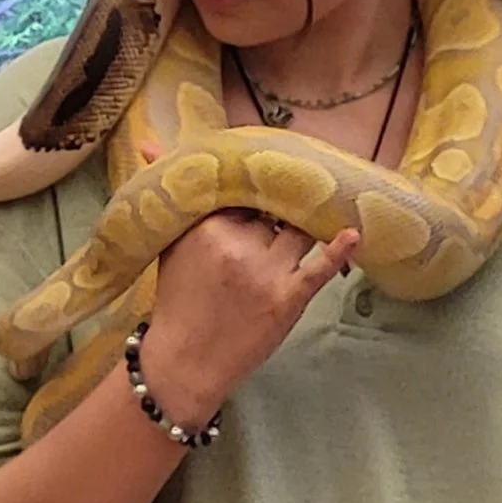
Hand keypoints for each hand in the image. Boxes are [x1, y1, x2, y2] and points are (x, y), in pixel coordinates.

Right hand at [133, 143, 357, 423]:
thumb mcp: (167, 240)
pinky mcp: (288, 298)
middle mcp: (237, 242)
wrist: (184, 362)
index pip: (245, 187)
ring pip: (299, 229)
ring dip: (307, 221)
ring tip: (322, 206)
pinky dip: (339, 250)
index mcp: (206, 225)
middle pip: (274, 208)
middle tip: (297, 189)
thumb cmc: (177, 300)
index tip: (269, 171)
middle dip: (280, 204)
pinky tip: (354, 233)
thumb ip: (170, 192)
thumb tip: (147, 140)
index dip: (259, 180)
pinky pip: (321, 268)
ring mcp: (265, 271)